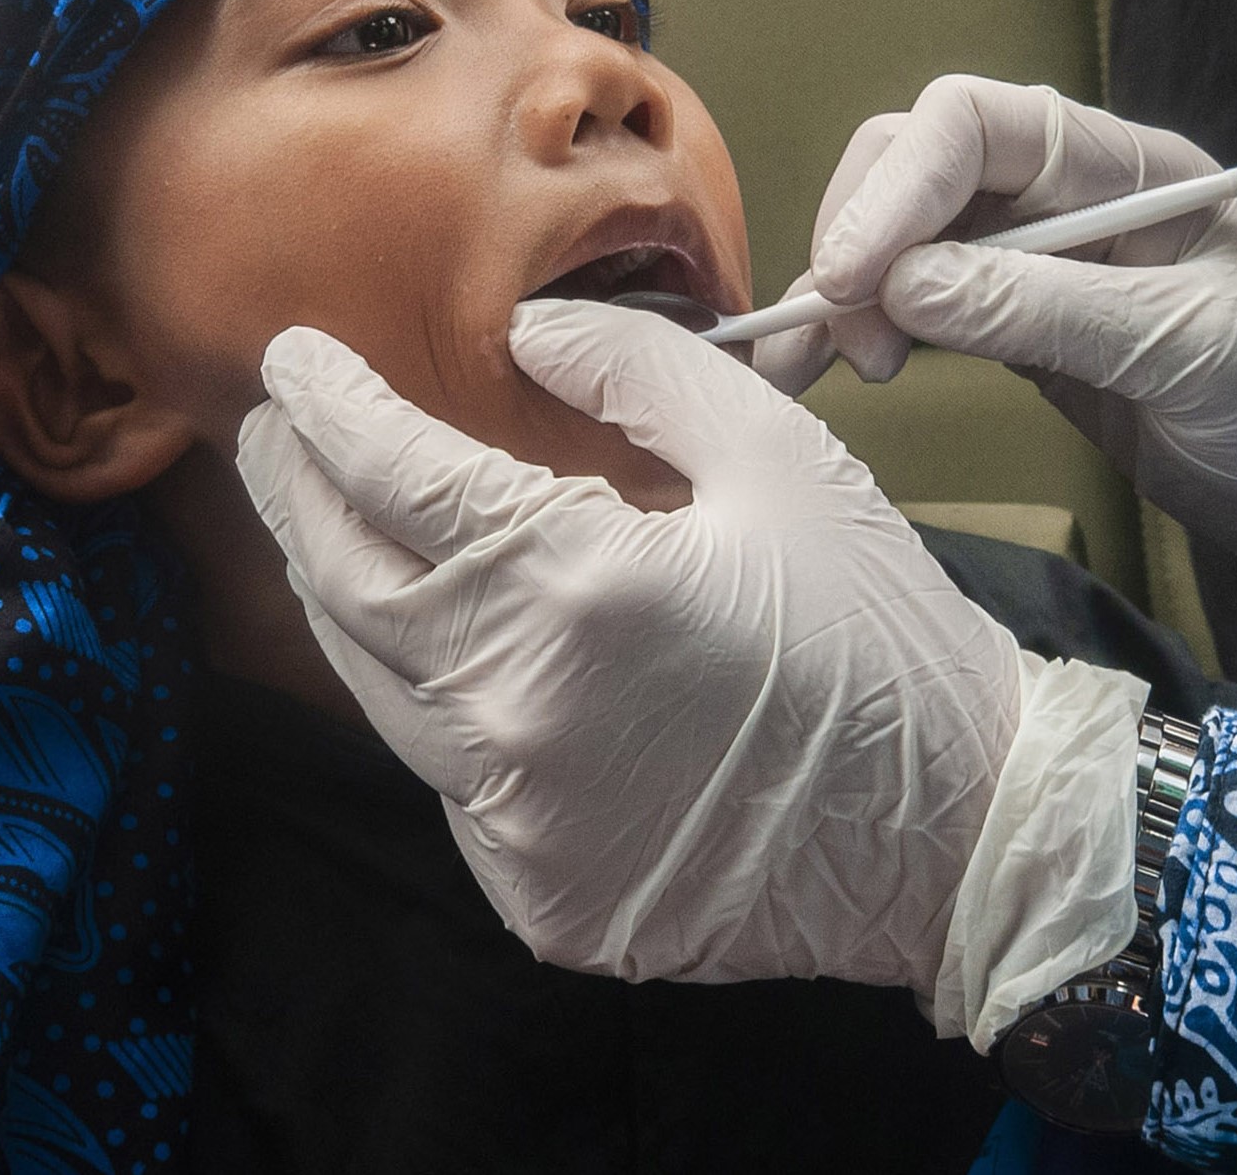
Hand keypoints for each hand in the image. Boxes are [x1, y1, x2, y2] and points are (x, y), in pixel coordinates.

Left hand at [236, 298, 1146, 1044]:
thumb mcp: (780, 457)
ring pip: (379, 692)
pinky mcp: (539, 900)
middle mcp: (518, 716)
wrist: (958, 829)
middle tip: (278, 433)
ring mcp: (519, 826)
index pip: (397, 479)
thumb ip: (639, 372)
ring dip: (350, 597)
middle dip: (299, 495)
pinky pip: (447, 781)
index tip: (292, 364)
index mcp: (578, 589)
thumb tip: (529, 337)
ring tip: (339, 525)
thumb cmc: (880, 633)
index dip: (330, 411)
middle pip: (348, 586)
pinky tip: (458, 650)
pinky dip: (435, 703)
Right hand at [760, 75, 1236, 629]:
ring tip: (809, 369)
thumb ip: (1049, 309)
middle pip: (920, 169)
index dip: (898, 187)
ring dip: (846, 293)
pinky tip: (844, 375)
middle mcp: (1075, 202)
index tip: (854, 278)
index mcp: (1128, 170)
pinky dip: (873, 334)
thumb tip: (905, 286)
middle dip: (858, 235)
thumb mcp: (1190, 349)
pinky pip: (927, 311)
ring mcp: (1045, 269)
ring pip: (909, 243)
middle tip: (833, 336)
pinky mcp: (1029, 336)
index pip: (977, 125)